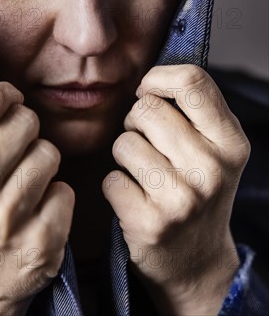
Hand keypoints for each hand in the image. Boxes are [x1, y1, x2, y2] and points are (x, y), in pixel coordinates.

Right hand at [0, 81, 74, 315]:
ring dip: (41, 162)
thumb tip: (5, 91)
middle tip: (14, 149)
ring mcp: (5, 220)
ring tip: (22, 182)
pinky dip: (55, 195)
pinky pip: (65, 189)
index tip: (8, 104)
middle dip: (25, 127)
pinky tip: (36, 210)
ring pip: (48, 152)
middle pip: (24, 120)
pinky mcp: (40, 242)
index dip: (4, 94)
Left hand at [102, 65, 249, 314]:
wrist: (197, 262)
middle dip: (136, 122)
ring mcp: (182, 198)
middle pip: (145, 108)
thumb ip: (193, 110)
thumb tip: (148, 80)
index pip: (192, 81)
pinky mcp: (150, 222)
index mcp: (231, 142)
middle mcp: (212, 168)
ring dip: (125, 156)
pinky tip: (136, 200)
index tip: (148, 91)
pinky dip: (116, 186)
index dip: (158, 78)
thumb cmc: (198, 190)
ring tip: (145, 175)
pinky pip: (110, 178)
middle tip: (149, 146)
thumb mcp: (215, 148)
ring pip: (123, 142)